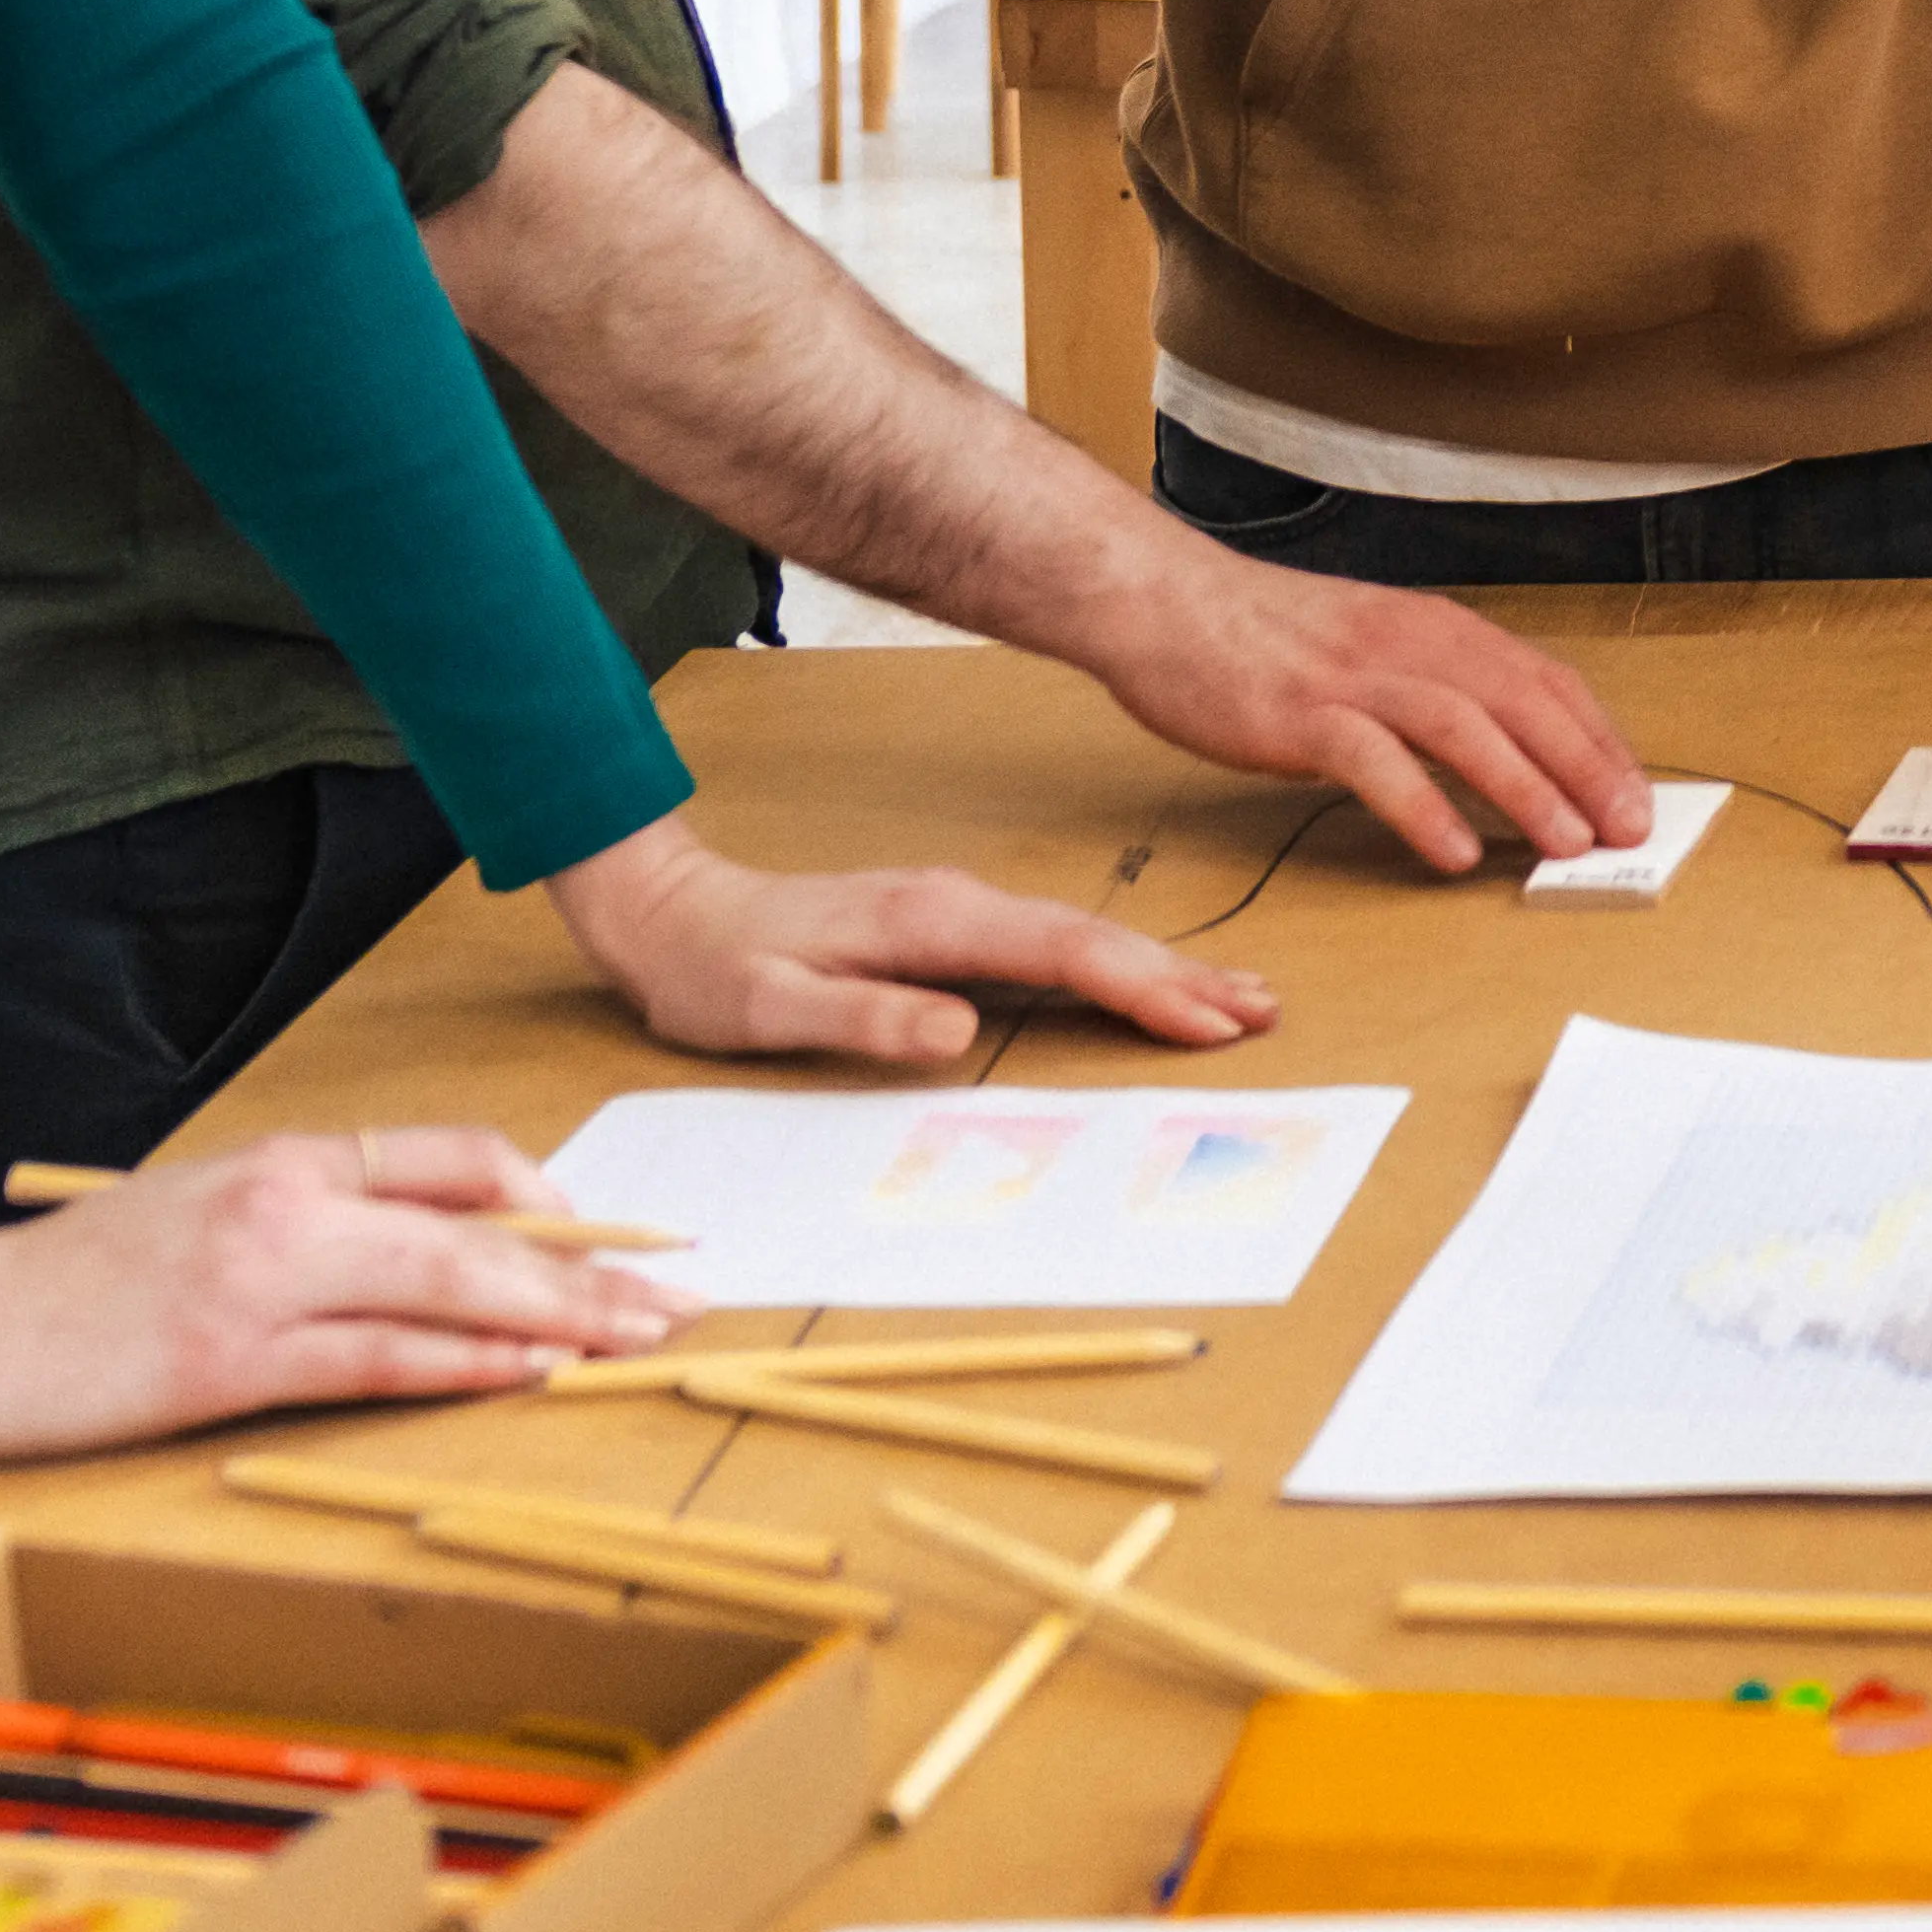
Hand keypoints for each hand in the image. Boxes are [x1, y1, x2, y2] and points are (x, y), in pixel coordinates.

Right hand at [0, 1128, 676, 1460]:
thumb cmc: (56, 1290)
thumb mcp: (193, 1219)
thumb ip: (301, 1227)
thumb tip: (423, 1262)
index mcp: (278, 1161)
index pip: (454, 1156)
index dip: (549, 1194)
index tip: (611, 1235)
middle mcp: (283, 1203)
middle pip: (481, 1221)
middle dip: (594, 1262)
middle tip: (680, 1294)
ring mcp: (259, 1280)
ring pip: (451, 1286)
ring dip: (563, 1316)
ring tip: (644, 1339)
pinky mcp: (226, 1360)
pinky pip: (380, 1359)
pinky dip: (468, 1365)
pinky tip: (535, 1373)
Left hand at [547, 816, 1275, 1068]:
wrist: (670, 914)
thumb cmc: (712, 969)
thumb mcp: (768, 1006)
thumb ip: (865, 1015)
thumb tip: (961, 1029)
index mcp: (928, 919)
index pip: (1059, 949)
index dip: (1138, 985)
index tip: (1204, 1021)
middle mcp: (956, 903)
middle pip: (1092, 935)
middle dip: (1180, 974)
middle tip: (1261, 1014)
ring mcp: (958, 911)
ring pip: (1083, 936)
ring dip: (1161, 968)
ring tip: (1239, 1000)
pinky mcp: (952, 929)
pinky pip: (1054, 947)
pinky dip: (1115, 965)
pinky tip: (1147, 984)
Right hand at [1085, 551, 1654, 877]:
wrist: (1163, 600)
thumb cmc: (1265, 635)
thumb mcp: (1371, 643)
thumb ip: (1433, 684)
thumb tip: (1501, 746)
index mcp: (1435, 626)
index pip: (1545, 679)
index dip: (1599, 738)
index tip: (1636, 792)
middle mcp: (1409, 643)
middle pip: (1523, 702)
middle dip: (1587, 767)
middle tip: (1629, 829)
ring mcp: (1354, 676)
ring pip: (1464, 727)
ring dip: (1525, 787)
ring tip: (1566, 845)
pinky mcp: (1299, 713)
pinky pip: (1373, 762)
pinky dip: (1422, 806)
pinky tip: (1454, 851)